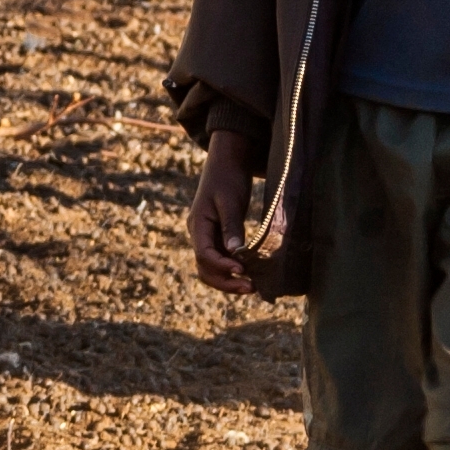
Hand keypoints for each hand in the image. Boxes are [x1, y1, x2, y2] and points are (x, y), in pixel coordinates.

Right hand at [188, 134, 262, 293]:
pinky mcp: (218, 237)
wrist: (227, 161)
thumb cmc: (228, 177)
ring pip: (212, 268)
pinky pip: (221, 260)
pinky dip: (233, 270)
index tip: (242, 271)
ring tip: (252, 286)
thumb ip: (231, 227)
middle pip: (205, 268)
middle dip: (225, 282)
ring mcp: (207, 237)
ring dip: (229, 280)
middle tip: (250, 288)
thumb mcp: (231, 200)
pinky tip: (250, 274)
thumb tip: (235, 254)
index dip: (222, 266)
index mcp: (197, 224)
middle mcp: (199, 234)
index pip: (204, 254)